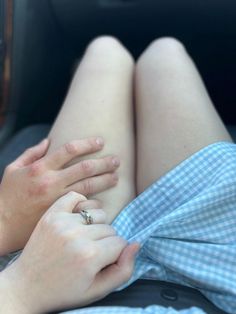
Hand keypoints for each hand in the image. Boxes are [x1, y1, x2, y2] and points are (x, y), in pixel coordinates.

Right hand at [0, 137, 119, 253]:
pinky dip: (95, 203)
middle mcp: (51, 182)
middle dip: (104, 163)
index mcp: (40, 168)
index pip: (69, 149)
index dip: (88, 144)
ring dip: (105, 180)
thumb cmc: (7, 196)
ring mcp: (57, 200)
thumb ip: (31, 153)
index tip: (101, 142)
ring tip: (116, 177)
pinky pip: (84, 207)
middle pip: (85, 168)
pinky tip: (104, 200)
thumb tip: (49, 140)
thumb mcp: (13, 169)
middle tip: (117, 160)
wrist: (1, 225)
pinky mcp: (61, 215)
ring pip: (88, 187)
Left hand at [0, 192, 138, 313]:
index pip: (121, 242)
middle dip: (106, 241)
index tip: (103, 261)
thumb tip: (136, 244)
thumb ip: (123, 270)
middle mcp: (77, 236)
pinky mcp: (51, 214)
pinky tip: (77, 218)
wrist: (26, 286)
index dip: (115, 253)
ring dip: (95, 224)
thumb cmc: (63, 290)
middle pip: (110, 228)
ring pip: (97, 213)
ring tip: (84, 237)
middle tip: (90, 253)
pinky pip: (75, 197)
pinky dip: (80, 204)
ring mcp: (63, 222)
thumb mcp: (97, 291)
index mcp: (90, 256)